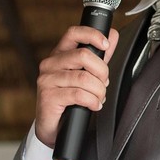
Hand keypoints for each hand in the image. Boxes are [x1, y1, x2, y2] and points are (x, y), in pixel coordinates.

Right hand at [34, 26, 119, 146]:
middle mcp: (50, 63)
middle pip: (83, 55)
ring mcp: (47, 79)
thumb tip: (112, 35)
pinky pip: (78, 94)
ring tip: (99, 97)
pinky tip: (94, 105)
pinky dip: (92, 101)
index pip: (74, 33)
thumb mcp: (85, 73)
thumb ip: (99, 56)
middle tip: (105, 83)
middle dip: (102, 71)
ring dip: (99, 90)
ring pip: (83, 78)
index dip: (92, 35)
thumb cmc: (68, 98)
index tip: (105, 45)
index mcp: (60, 54)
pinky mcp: (48, 96)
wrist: (53, 126)